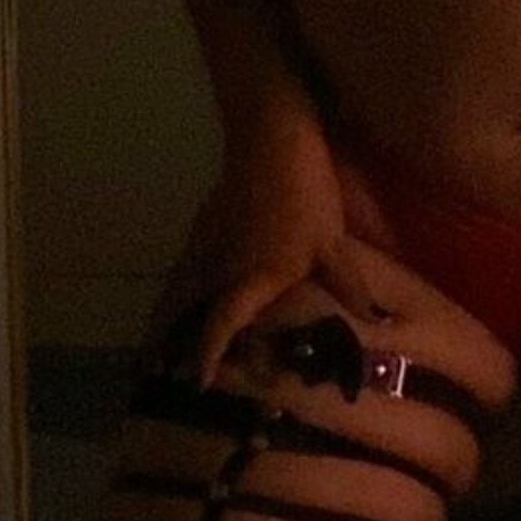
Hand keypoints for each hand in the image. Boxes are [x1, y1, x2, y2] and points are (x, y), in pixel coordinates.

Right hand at [148, 118, 370, 390]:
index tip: (197, 383)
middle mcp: (218, 266)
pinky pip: (180, 268)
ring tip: (151, 345)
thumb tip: (374, 323)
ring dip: (161, 317)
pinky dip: (173, 289)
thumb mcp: (332, 243)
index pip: (221, 325)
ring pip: (175, 289)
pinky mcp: (203, 224)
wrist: (271, 137)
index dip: (208, 355)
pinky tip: (177, 295)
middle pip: (178, 310)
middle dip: (161, 341)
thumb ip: (347, 287)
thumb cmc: (305, 193)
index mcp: (250, 277)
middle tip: (147, 371)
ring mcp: (205, 243)